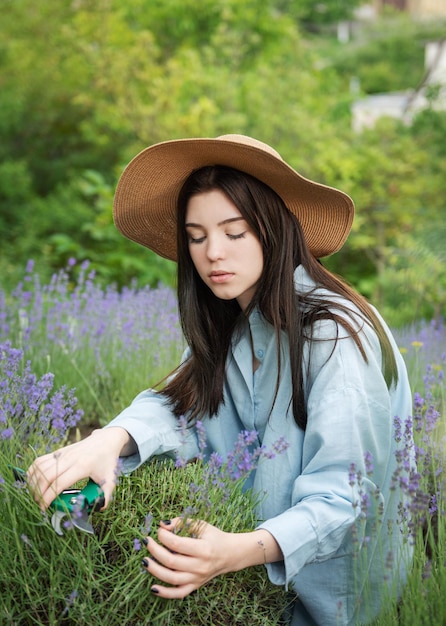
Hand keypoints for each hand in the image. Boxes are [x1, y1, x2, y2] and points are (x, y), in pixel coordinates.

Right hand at [26, 427, 131, 509]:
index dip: (48, 497)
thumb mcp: (111, 479)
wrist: (106, 440)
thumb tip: (100, 508)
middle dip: (38, 493)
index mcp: (82, 466)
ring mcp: (62, 453)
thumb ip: (106, 496)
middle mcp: (69, 458)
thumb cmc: (108, 461)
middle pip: (45, 476)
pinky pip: (39, 461)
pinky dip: (32, 472)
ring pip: (39, 468)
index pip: (59, 483)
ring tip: (35, 495)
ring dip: (33, 483)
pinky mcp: (58, 451)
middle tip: (38, 504)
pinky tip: (33, 482)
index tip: (44, 508)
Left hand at [141, 519, 282, 598]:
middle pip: (171, 561)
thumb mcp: (202, 525)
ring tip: (144, 560)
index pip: (177, 544)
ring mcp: (197, 578)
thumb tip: (162, 524)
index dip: (164, 537)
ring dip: (155, 570)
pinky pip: (178, 593)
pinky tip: (152, 587)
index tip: (159, 530)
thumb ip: (182, 522)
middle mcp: (200, 566)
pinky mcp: (195, 586)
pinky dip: (164, 593)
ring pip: (172, 579)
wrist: (230, 554)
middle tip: (147, 541)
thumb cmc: (214, 537)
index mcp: (204, 548)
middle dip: (155, 551)